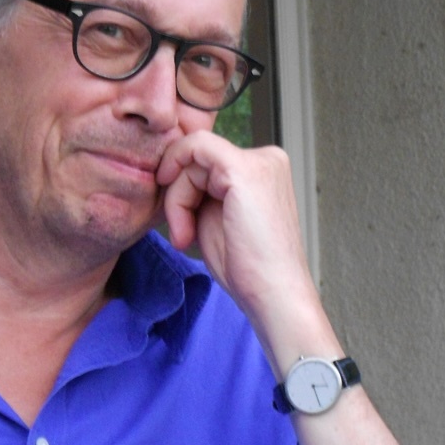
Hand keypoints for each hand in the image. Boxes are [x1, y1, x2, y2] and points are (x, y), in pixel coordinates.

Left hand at [155, 132, 320, 358]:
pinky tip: (182, 222)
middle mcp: (267, 159)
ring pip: (192, 155)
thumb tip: (170, 168)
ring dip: (177, 199)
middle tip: (183, 235)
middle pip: (198, 155)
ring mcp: (260, 161)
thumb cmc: (248, 266)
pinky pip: (194, 149)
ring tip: (186, 237)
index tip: (180, 224)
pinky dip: (178, 188)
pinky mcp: (244, 170)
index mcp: (264, 169)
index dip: (183, 187)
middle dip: (178, 194)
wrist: (273, 294)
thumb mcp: (217, 215)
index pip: (207, 158)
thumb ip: (202, 189)